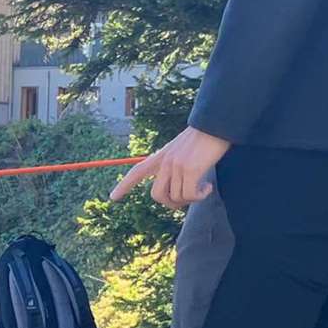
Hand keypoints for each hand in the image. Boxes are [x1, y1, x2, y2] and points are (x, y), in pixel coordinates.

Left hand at [110, 126, 229, 209]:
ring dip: (191, 199)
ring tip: (203, 187)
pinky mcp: (190, 170)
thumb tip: (177, 192)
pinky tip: (208, 187)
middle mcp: (165, 162)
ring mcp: (176, 166)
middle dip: (171, 203)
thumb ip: (175, 167)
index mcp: (162, 156)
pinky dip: (200, 196)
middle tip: (186, 200)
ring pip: (177, 198)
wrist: (215, 124)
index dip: (124, 186)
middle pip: (157, 195)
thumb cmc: (204, 138)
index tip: (112, 197)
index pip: (137, 171)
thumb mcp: (182, 150)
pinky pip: (191, 195)